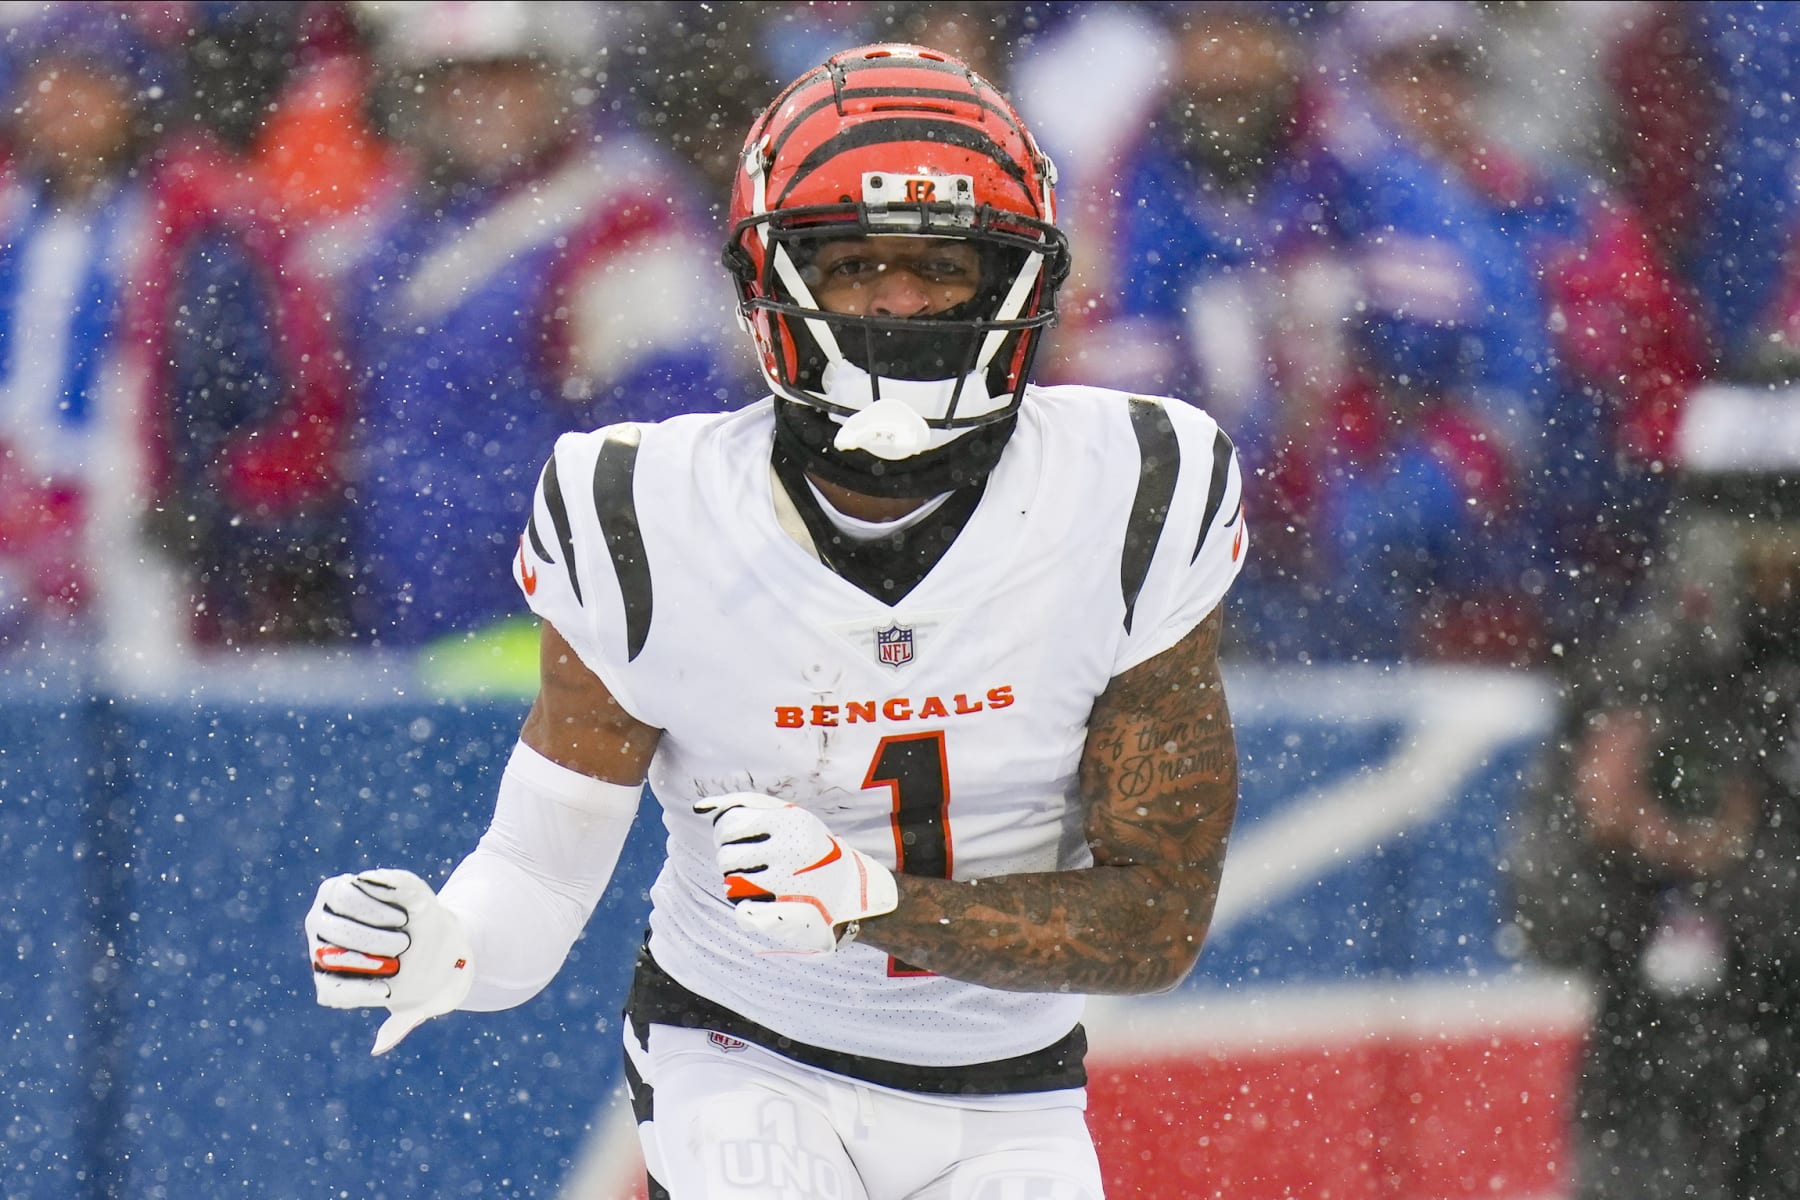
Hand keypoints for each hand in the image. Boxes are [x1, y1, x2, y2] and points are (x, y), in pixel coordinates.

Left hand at [306, 869, 473, 1054]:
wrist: (437, 940)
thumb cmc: (421, 976)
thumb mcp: (419, 1002)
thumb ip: (401, 1022)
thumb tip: (378, 1046)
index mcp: (332, 981)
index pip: (331, 991)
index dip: (359, 991)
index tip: (390, 989)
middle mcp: (323, 946)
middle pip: (330, 947)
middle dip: (368, 949)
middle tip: (403, 949)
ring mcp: (332, 914)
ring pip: (338, 911)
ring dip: (372, 918)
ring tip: (403, 929)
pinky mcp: (351, 885)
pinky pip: (356, 884)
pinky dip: (380, 895)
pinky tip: (403, 910)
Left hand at [694, 793, 897, 954]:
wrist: (852, 889)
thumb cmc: (810, 847)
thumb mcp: (787, 815)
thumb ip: (744, 805)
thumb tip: (700, 808)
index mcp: (791, 821)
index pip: (729, 825)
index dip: (724, 834)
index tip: (736, 840)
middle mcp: (792, 851)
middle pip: (726, 857)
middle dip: (731, 861)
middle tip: (751, 864)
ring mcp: (791, 885)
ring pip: (731, 885)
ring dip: (738, 885)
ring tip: (761, 882)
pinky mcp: (789, 916)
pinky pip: (743, 913)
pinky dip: (745, 910)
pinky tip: (761, 903)